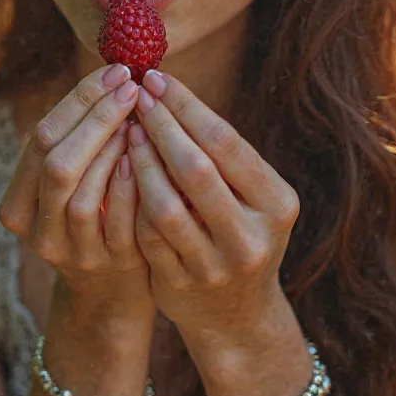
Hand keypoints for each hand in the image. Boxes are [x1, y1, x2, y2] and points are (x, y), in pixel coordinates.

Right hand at [0, 64, 155, 322]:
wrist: (112, 293)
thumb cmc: (98, 218)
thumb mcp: (75, 185)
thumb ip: (80, 142)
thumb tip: (113, 71)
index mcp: (18, 205)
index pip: (41, 139)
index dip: (79, 101)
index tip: (114, 71)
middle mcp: (38, 231)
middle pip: (57, 162)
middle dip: (96, 117)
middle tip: (130, 84)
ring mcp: (73, 252)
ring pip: (82, 193)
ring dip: (112, 147)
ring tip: (140, 114)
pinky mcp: (111, 265)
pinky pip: (120, 220)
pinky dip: (132, 182)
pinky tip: (149, 153)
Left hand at [126, 72, 299, 340]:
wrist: (236, 316)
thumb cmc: (238, 230)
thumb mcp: (250, 196)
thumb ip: (221, 155)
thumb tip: (169, 90)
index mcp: (277, 203)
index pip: (226, 142)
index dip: (187, 107)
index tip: (156, 79)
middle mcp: (251, 236)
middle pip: (196, 169)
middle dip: (161, 126)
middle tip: (136, 95)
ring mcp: (215, 266)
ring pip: (165, 204)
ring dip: (141, 161)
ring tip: (126, 130)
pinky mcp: (180, 285)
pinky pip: (146, 234)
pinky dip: (131, 198)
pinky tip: (119, 170)